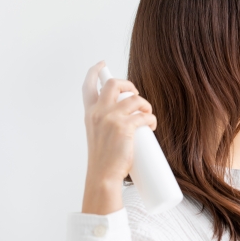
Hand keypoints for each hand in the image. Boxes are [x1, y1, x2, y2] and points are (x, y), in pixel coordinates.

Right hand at [80, 60, 156, 213]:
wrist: (103, 176)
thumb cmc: (103, 160)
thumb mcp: (97, 136)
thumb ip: (105, 123)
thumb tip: (125, 117)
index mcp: (90, 114)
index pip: (88, 87)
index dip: (95, 72)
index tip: (101, 64)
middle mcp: (98, 112)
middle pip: (115, 84)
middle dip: (130, 85)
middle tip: (136, 95)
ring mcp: (111, 118)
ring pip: (135, 99)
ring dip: (146, 105)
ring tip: (148, 115)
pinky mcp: (125, 127)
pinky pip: (145, 115)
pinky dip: (151, 119)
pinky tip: (151, 125)